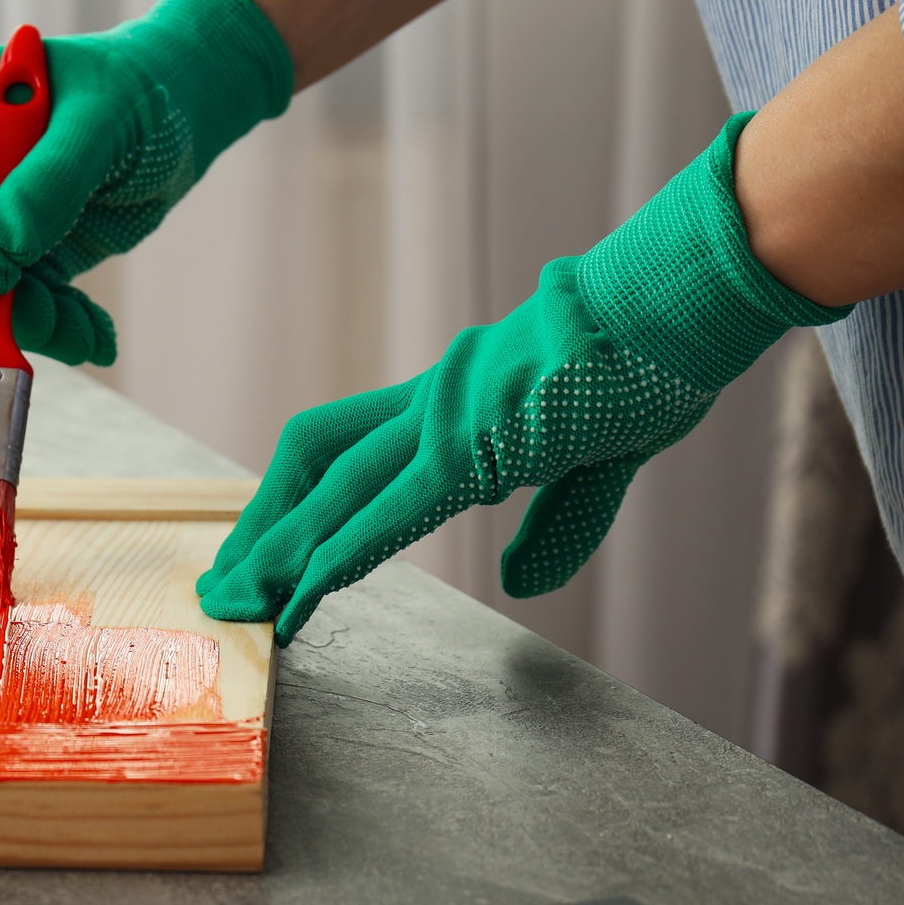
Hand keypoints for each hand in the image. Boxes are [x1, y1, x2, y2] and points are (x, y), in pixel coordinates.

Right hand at [0, 0, 292, 365]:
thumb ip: (55, 173)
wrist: (174, 109)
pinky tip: (94, 334)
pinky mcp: (17, 250)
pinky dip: (57, 325)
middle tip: (53, 322)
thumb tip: (4, 242)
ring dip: (32, 320)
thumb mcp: (105, 116)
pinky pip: (21, 301)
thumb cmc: (136, 89)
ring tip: (89, 336)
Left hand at [199, 113, 849, 645]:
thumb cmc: (648, 366)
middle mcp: (432, 405)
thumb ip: (554, 526)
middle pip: (317, 465)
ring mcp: (446, 418)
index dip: (300, 501)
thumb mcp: (599, 468)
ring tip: (237, 599)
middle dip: (266, 526)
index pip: (348, 452)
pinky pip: (388, 510)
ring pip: (334, 490)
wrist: (679, 305)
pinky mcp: (474, 443)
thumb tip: (518, 582)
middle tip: (224, 583)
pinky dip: (337, 553)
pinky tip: (301, 591)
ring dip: (279, 548)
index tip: (267, 548)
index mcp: (453, 405)